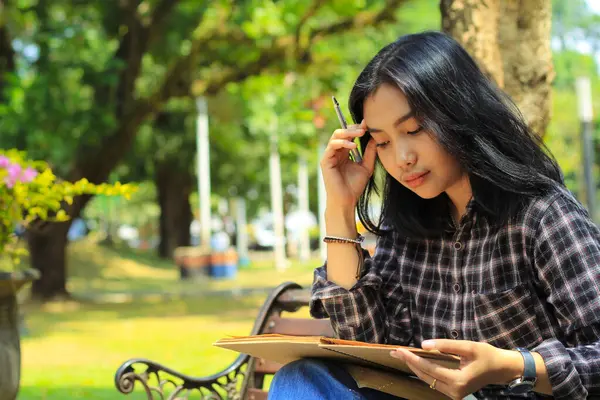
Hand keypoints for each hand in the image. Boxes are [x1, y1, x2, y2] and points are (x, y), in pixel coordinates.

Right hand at [320, 119, 376, 208]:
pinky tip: (353, 146)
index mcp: (345, 153)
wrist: (346, 201)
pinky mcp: (325, 161)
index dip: (358, 129)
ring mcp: (330, 156)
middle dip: (353, 128)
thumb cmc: (355, 186)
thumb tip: (375, 138)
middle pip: (342, 132)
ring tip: (360, 134)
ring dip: (348, 132)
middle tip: (364, 128)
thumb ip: (370, 152)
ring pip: (336, 136)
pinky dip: (342, 143)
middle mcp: (336, 152)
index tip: (368, 125)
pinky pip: (332, 146)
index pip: (349, 135)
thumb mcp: (366, 166)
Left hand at [390, 339, 522, 399]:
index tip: (399, 351)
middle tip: (395, 352)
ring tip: (402, 355)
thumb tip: (424, 345)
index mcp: (458, 381)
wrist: (500, 369)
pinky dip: (424, 371)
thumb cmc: (486, 355)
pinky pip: (434, 381)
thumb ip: (446, 346)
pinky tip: (415, 362)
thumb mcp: (468, 346)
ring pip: (428, 380)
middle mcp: (454, 391)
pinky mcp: (453, 393)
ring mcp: (453, 394)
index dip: (413, 359)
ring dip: (415, 367)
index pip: (429, 369)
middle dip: (409, 363)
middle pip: (425, 376)